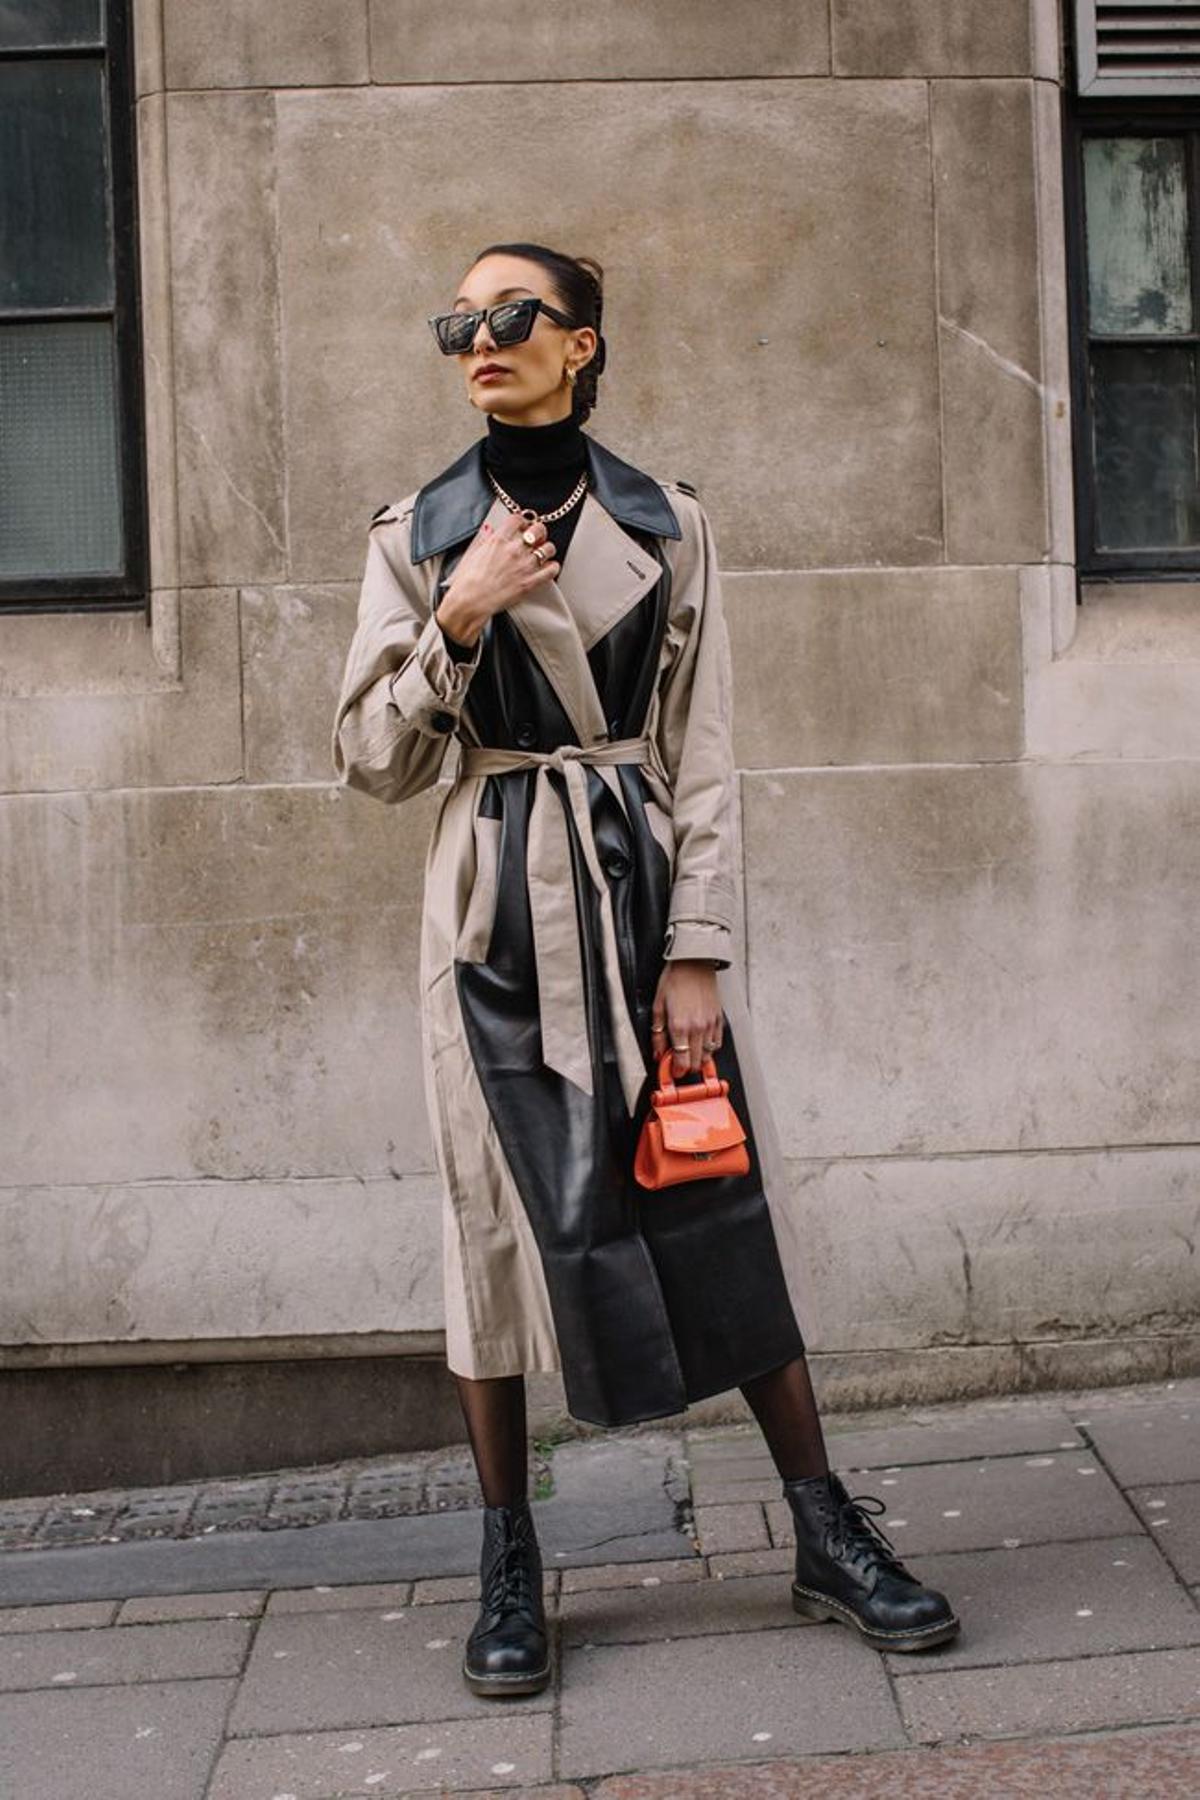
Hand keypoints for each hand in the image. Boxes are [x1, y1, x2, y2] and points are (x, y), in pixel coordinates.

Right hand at [436, 510, 559, 645]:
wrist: (470, 601)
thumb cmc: (467, 581)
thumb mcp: (471, 553)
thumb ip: (483, 539)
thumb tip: (489, 529)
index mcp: (498, 540)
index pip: (517, 519)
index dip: (522, 521)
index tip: (522, 526)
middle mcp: (514, 550)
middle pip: (538, 530)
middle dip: (539, 532)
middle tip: (537, 537)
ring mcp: (524, 566)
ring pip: (548, 549)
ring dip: (547, 549)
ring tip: (542, 553)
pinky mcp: (530, 582)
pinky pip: (552, 570)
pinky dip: (552, 567)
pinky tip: (547, 568)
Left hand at [650, 960, 723, 1076]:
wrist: (694, 962)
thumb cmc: (675, 979)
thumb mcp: (657, 1006)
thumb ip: (657, 1034)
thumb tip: (658, 1053)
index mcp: (679, 1026)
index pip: (681, 1061)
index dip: (676, 1071)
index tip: (672, 1071)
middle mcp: (697, 1028)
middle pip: (695, 1062)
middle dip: (686, 1067)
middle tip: (678, 1063)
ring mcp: (710, 1024)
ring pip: (708, 1055)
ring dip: (698, 1059)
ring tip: (689, 1054)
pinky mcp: (719, 1019)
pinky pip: (718, 1043)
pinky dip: (710, 1048)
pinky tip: (701, 1044)